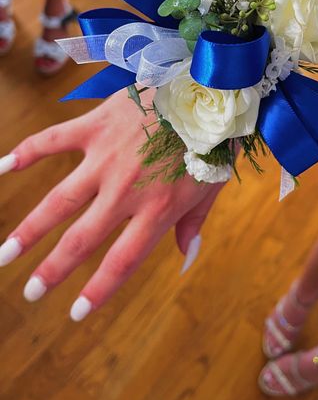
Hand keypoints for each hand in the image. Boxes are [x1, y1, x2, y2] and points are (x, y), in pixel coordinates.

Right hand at [0, 88, 223, 319]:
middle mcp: (126, 190)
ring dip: (29, 230)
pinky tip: (1, 168)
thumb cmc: (214, 138)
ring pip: (58, 201)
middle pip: (82, 239)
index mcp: (159, 209)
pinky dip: (25, 153)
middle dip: (52, 270)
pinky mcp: (96, 126)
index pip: (122, 262)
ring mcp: (107, 158)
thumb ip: (194, 222)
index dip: (98, 291)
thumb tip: (187, 257)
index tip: (76, 314)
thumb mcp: (211, 185)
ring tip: (5, 255)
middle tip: (30, 293)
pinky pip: (52, 141)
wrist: (209, 86)